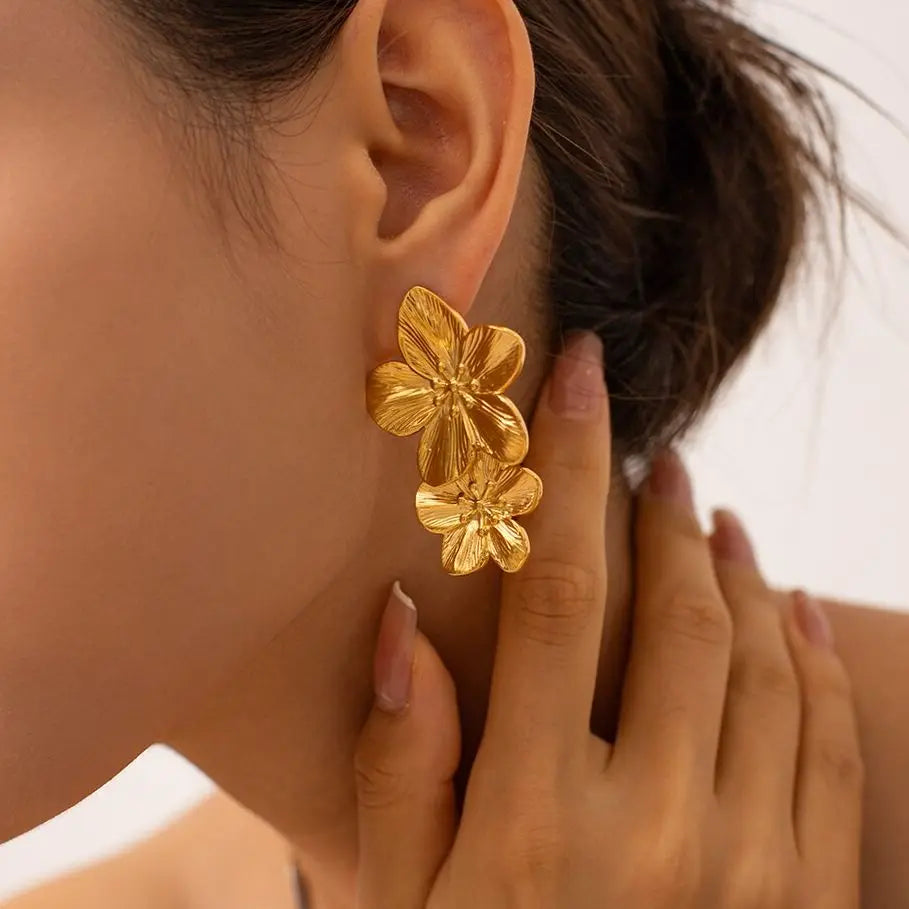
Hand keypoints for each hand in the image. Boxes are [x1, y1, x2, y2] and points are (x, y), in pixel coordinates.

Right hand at [353, 332, 862, 907]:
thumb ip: (397, 768)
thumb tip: (404, 624)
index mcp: (537, 821)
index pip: (561, 594)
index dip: (569, 470)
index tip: (583, 380)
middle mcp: (658, 831)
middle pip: (676, 611)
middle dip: (663, 509)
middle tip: (654, 451)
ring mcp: (753, 869)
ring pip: (762, 661)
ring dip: (738, 566)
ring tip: (711, 510)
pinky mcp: (808, 899)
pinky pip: (825, 741)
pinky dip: (809, 655)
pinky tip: (786, 603)